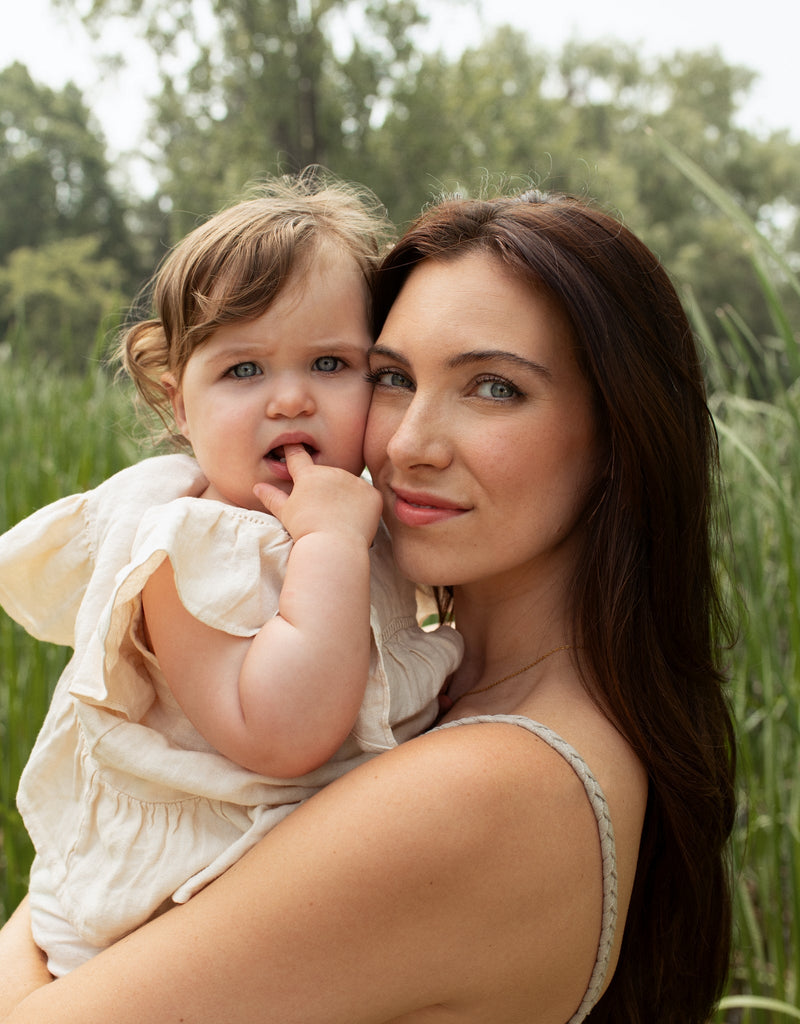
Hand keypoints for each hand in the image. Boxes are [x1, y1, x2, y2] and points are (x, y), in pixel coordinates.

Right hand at [253, 444, 382, 545]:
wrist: (333, 546)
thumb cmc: (305, 530)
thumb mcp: (285, 513)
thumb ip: (272, 497)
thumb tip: (258, 487)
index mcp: (309, 475)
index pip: (298, 457)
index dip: (294, 451)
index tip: (292, 444)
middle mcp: (333, 472)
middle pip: (328, 476)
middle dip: (326, 488)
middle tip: (323, 512)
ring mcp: (354, 482)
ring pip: (349, 486)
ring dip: (345, 497)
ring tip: (339, 519)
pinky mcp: (372, 495)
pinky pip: (368, 498)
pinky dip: (363, 507)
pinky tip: (356, 520)